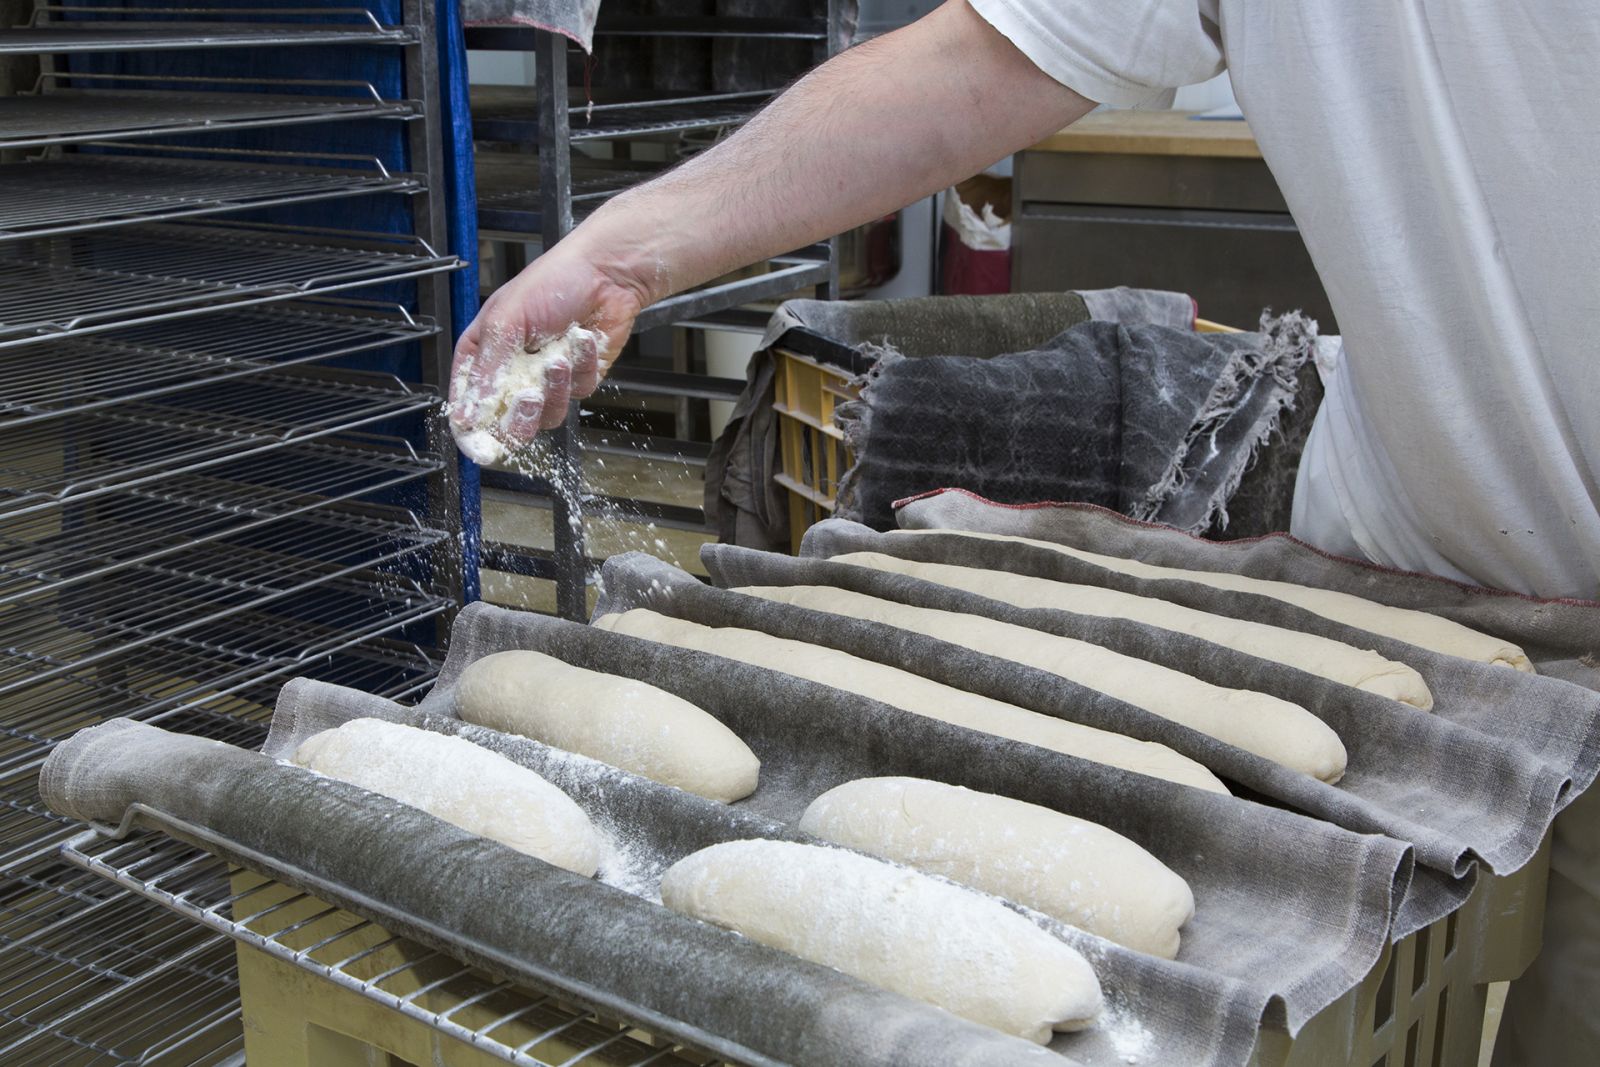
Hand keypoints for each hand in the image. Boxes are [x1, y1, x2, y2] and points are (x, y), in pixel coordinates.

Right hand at [448, 236, 647, 458]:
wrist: (605, 272)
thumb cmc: (551, 282)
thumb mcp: (506, 321)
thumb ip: (486, 370)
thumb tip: (465, 414)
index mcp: (483, 355)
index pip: (469, 406)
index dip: (473, 429)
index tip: (482, 443)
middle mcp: (513, 372)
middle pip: (508, 425)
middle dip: (521, 417)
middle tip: (529, 396)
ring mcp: (547, 380)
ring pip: (548, 415)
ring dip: (556, 386)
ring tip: (559, 355)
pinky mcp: (579, 380)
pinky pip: (579, 392)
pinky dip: (583, 366)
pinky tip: (583, 338)